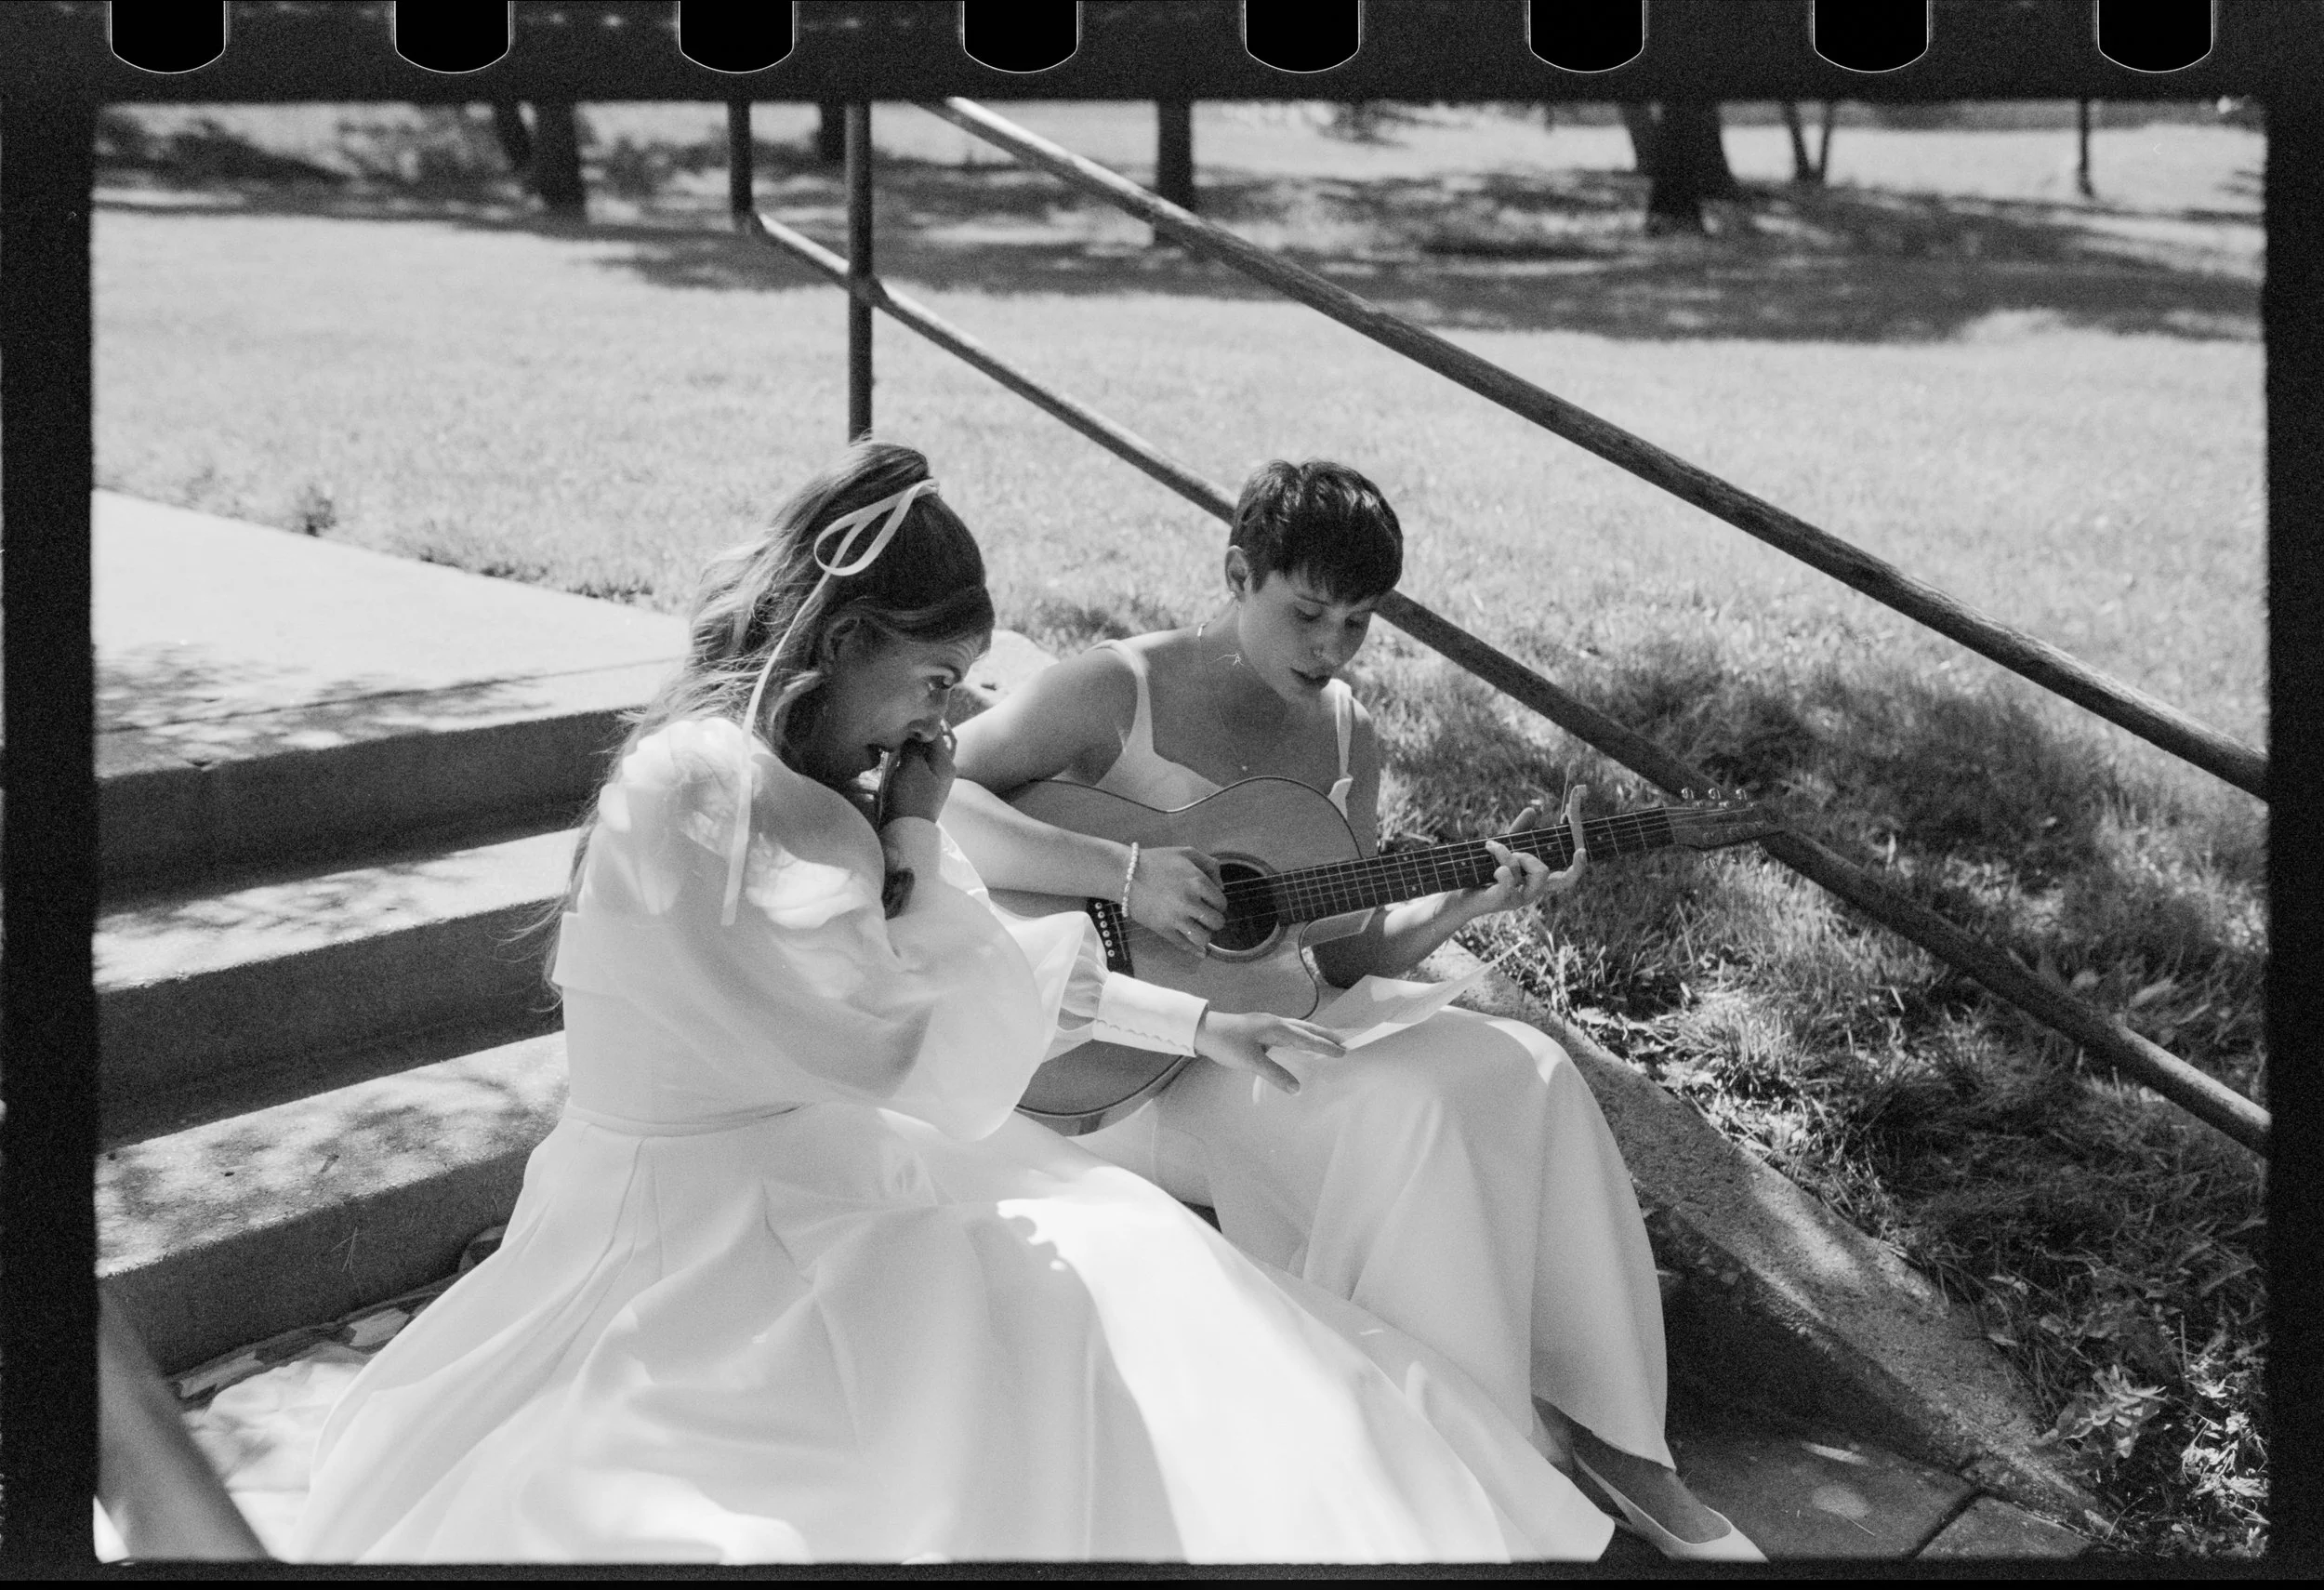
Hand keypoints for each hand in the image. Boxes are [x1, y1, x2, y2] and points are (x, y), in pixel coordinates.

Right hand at [881, 730, 955, 824]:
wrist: (907, 830)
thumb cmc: (911, 797)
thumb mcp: (912, 767)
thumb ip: (914, 746)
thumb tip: (913, 732)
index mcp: (946, 763)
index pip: (935, 733)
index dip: (920, 723)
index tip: (904, 715)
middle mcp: (944, 770)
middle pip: (929, 744)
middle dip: (914, 736)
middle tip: (898, 726)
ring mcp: (934, 780)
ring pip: (921, 755)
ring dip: (909, 748)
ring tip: (895, 740)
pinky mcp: (922, 788)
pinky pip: (915, 766)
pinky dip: (907, 760)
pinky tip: (895, 757)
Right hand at [1126, 845, 1226, 955]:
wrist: (1126, 874)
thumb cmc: (1157, 861)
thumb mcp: (1187, 852)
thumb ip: (1210, 865)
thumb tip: (1221, 887)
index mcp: (1198, 881)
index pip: (1221, 903)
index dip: (1218, 904)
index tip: (1210, 903)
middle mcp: (1190, 901)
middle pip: (1217, 922)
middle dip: (1213, 920)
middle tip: (1204, 916)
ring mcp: (1176, 917)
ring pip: (1204, 938)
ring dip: (1205, 935)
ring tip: (1198, 929)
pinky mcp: (1163, 929)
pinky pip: (1184, 945)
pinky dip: (1194, 950)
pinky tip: (1200, 952)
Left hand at [1192, 1008, 1344, 1095]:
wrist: (1203, 1030)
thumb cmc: (1227, 1044)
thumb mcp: (1251, 1062)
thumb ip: (1275, 1074)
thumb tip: (1298, 1088)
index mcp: (1277, 1028)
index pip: (1306, 1039)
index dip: (1325, 1047)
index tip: (1343, 1052)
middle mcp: (1275, 1022)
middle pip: (1306, 1028)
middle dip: (1325, 1036)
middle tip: (1344, 1042)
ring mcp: (1267, 1023)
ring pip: (1297, 1027)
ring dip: (1313, 1033)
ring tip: (1327, 1039)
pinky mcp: (1260, 1026)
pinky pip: (1288, 1029)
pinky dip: (1300, 1034)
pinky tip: (1298, 1040)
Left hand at [1456, 784, 1589, 921]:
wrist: (1454, 894)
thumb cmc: (1479, 872)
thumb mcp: (1502, 847)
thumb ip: (1520, 831)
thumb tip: (1534, 810)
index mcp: (1534, 881)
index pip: (1567, 879)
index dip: (1580, 867)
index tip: (1581, 848)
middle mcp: (1530, 892)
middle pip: (1557, 879)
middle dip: (1534, 856)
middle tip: (1515, 851)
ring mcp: (1517, 899)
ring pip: (1534, 873)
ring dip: (1512, 854)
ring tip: (1492, 849)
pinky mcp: (1501, 901)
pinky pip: (1509, 880)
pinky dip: (1502, 864)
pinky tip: (1489, 857)